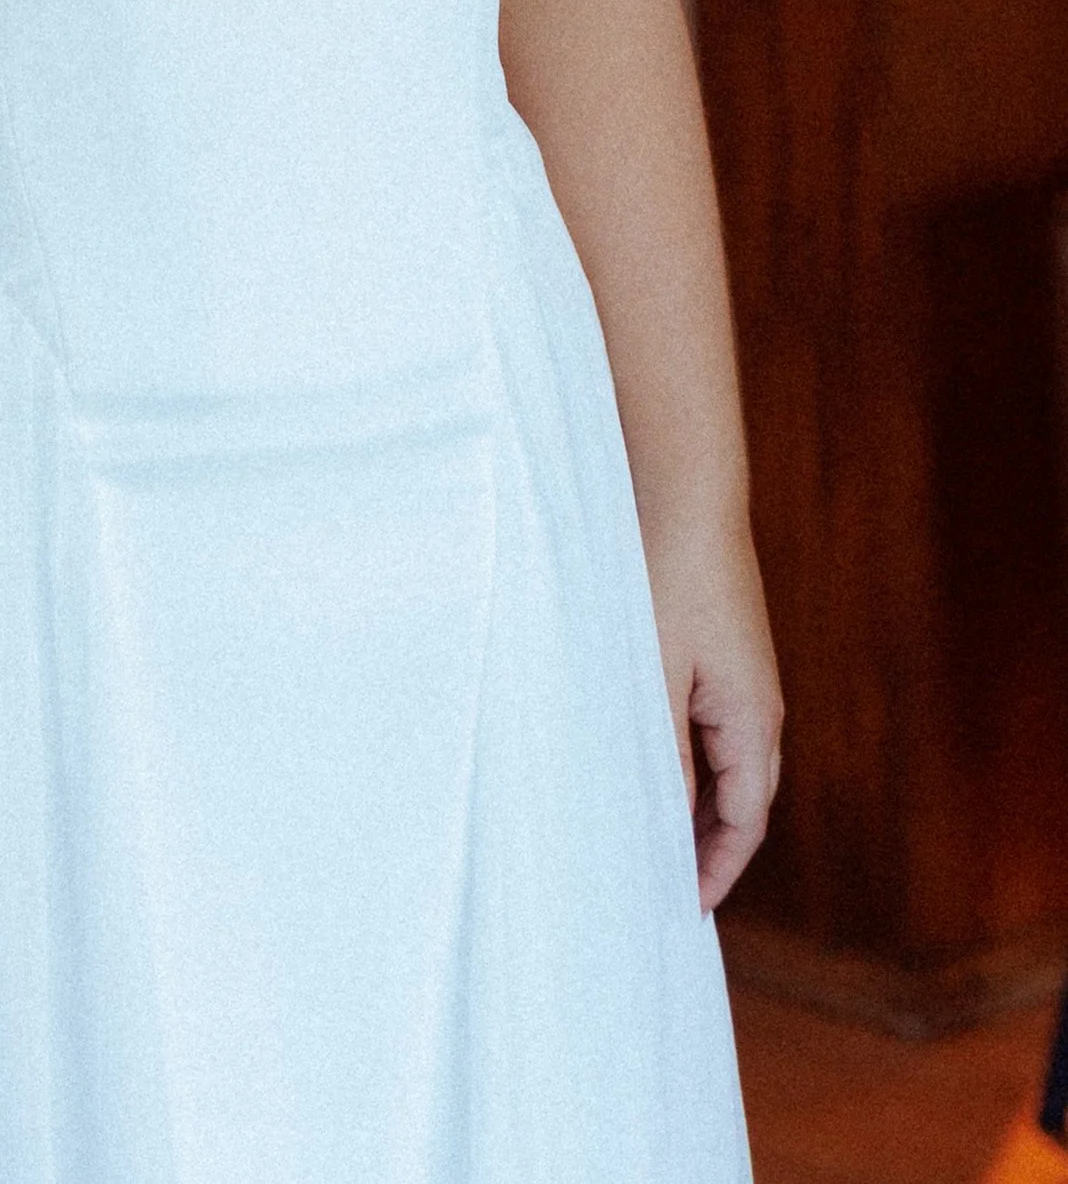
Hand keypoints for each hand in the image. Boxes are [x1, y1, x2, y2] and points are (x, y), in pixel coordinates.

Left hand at [647, 522, 781, 909]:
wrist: (684, 492)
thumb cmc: (666, 580)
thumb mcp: (657, 677)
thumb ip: (664, 754)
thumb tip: (666, 824)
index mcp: (753, 722)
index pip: (745, 822)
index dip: (716, 870)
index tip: (686, 910)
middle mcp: (758, 706)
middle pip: (740, 800)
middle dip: (705, 847)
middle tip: (660, 885)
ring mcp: (741, 677)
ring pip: (723, 763)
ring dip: (693, 803)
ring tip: (645, 836)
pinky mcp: (719, 651)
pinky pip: (708, 726)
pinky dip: (684, 758)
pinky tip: (646, 762)